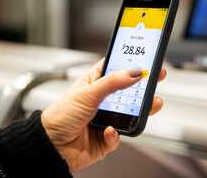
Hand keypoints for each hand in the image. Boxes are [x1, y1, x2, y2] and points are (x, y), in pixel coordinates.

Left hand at [41, 59, 165, 171]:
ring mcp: (105, 119)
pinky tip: (108, 131)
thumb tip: (134, 72)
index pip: (115, 68)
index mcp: (94, 83)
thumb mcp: (87, 93)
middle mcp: (102, 100)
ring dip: (140, 111)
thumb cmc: (59, 116)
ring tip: (150, 105)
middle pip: (128, 91)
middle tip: (156, 79)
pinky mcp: (107, 137)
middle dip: (142, 88)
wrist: (51, 148)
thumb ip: (113, 82)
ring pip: (130, 113)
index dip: (130, 63)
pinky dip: (115, 134)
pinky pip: (120, 134)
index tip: (145, 59)